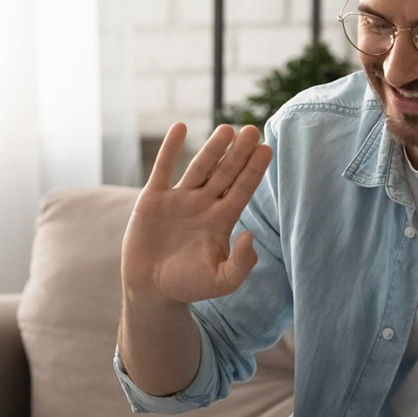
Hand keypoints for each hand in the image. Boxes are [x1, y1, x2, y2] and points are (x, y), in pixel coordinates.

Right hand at [121, 122, 273, 303]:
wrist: (150, 290)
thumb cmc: (188, 286)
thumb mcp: (222, 281)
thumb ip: (241, 262)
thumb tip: (250, 234)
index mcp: (222, 220)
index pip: (243, 189)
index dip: (255, 170)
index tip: (267, 148)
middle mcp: (204, 204)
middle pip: (225, 172)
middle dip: (239, 153)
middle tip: (251, 130)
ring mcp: (179, 198)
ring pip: (200, 167)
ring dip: (213, 148)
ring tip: (227, 129)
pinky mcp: (153, 198)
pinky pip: (163, 167)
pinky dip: (171, 148)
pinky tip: (181, 127)